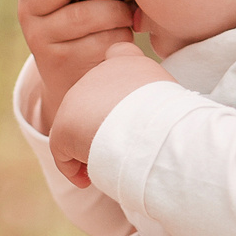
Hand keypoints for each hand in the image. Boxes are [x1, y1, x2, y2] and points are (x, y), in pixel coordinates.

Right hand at [9, 0, 134, 127]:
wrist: (73, 78)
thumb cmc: (81, 23)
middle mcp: (29, 15)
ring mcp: (43, 42)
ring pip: (85, 15)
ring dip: (115, 10)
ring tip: (125, 13)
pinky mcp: (66, 64)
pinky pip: (101, 41)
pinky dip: (120, 35)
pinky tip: (122, 36)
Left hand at [48, 39, 171, 186]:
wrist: (152, 129)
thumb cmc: (172, 121)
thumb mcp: (172, 99)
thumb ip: (154, 98)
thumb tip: (143, 123)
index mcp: (128, 62)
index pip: (118, 55)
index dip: (117, 80)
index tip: (124, 104)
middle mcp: (98, 73)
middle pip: (94, 101)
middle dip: (103, 127)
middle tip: (124, 150)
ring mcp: (77, 97)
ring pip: (78, 128)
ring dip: (89, 149)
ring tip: (109, 165)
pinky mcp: (64, 126)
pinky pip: (62, 151)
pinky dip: (73, 169)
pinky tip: (87, 180)